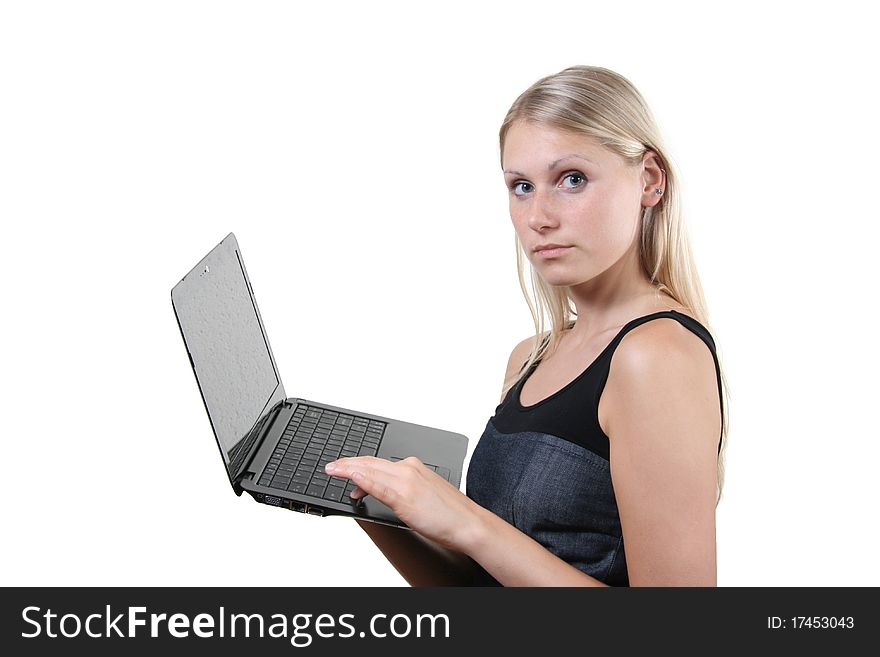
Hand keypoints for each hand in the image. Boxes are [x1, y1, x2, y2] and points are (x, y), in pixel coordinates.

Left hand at [324, 456, 482, 551]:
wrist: (468, 523)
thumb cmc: (450, 512)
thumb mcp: (424, 492)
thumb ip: (403, 488)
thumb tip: (382, 491)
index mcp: (413, 467)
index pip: (378, 462)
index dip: (357, 464)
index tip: (344, 468)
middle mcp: (409, 469)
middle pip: (370, 462)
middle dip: (347, 463)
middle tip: (331, 467)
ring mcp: (406, 481)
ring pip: (370, 470)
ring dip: (348, 468)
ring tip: (333, 471)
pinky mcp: (405, 497)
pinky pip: (378, 485)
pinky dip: (362, 479)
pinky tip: (352, 478)